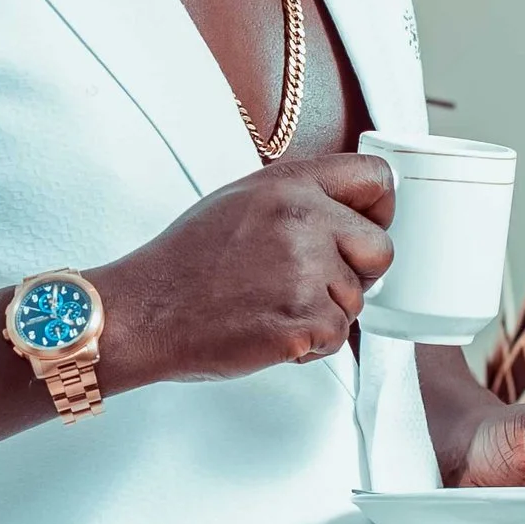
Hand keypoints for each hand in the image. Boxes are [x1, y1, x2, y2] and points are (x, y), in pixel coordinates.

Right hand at [94, 154, 396, 384]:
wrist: (144, 313)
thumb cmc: (186, 263)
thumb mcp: (242, 201)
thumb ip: (299, 198)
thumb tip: (349, 211)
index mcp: (289, 185)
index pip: (376, 179)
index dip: (380, 210)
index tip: (364, 230)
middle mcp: (303, 220)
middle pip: (381, 249)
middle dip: (357, 274)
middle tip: (312, 284)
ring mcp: (304, 271)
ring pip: (356, 301)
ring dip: (324, 314)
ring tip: (271, 307)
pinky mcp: (301, 320)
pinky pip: (337, 338)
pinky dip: (310, 345)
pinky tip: (269, 331)